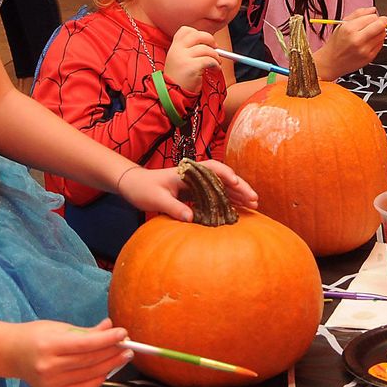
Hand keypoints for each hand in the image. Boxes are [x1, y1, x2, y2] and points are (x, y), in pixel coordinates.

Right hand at [5, 318, 131, 386]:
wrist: (12, 354)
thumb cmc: (36, 335)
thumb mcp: (59, 327)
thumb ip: (85, 331)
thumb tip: (110, 328)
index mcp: (50, 346)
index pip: (85, 344)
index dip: (107, 340)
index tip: (123, 333)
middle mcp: (51, 367)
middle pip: (90, 361)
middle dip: (113, 353)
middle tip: (129, 345)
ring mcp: (53, 384)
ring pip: (90, 375)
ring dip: (110, 365)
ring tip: (122, 356)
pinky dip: (99, 378)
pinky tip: (108, 368)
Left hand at [117, 161, 257, 219]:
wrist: (132, 185)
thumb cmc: (143, 188)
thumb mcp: (156, 199)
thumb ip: (173, 207)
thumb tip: (191, 219)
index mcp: (187, 171)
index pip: (212, 167)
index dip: (226, 175)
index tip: (236, 183)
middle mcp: (194, 175)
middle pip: (222, 178)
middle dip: (240, 187)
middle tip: (255, 200)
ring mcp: (195, 184)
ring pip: (221, 187)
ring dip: (237, 195)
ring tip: (253, 206)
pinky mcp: (193, 193)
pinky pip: (214, 195)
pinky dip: (226, 201)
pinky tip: (237, 210)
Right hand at [164, 26, 218, 92]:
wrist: (173, 94)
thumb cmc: (179, 78)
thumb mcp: (178, 59)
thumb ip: (188, 49)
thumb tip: (209, 43)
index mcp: (174, 47)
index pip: (186, 30)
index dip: (198, 33)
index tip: (204, 41)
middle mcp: (177, 50)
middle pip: (198, 35)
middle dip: (210, 40)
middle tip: (215, 47)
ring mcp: (184, 58)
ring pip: (206, 49)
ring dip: (215, 56)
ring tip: (216, 63)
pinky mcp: (192, 67)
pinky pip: (209, 60)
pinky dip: (216, 64)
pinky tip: (215, 69)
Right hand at [314, 7, 386, 78]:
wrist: (332, 62)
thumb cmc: (336, 43)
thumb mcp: (342, 24)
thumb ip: (358, 14)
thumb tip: (372, 9)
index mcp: (349, 29)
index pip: (372, 17)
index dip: (373, 15)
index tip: (371, 17)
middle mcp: (358, 39)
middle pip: (381, 25)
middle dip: (382, 21)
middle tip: (378, 22)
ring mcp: (365, 49)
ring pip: (383, 34)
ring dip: (379, 31)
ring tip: (370, 33)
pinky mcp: (370, 57)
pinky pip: (381, 44)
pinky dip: (377, 40)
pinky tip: (369, 41)